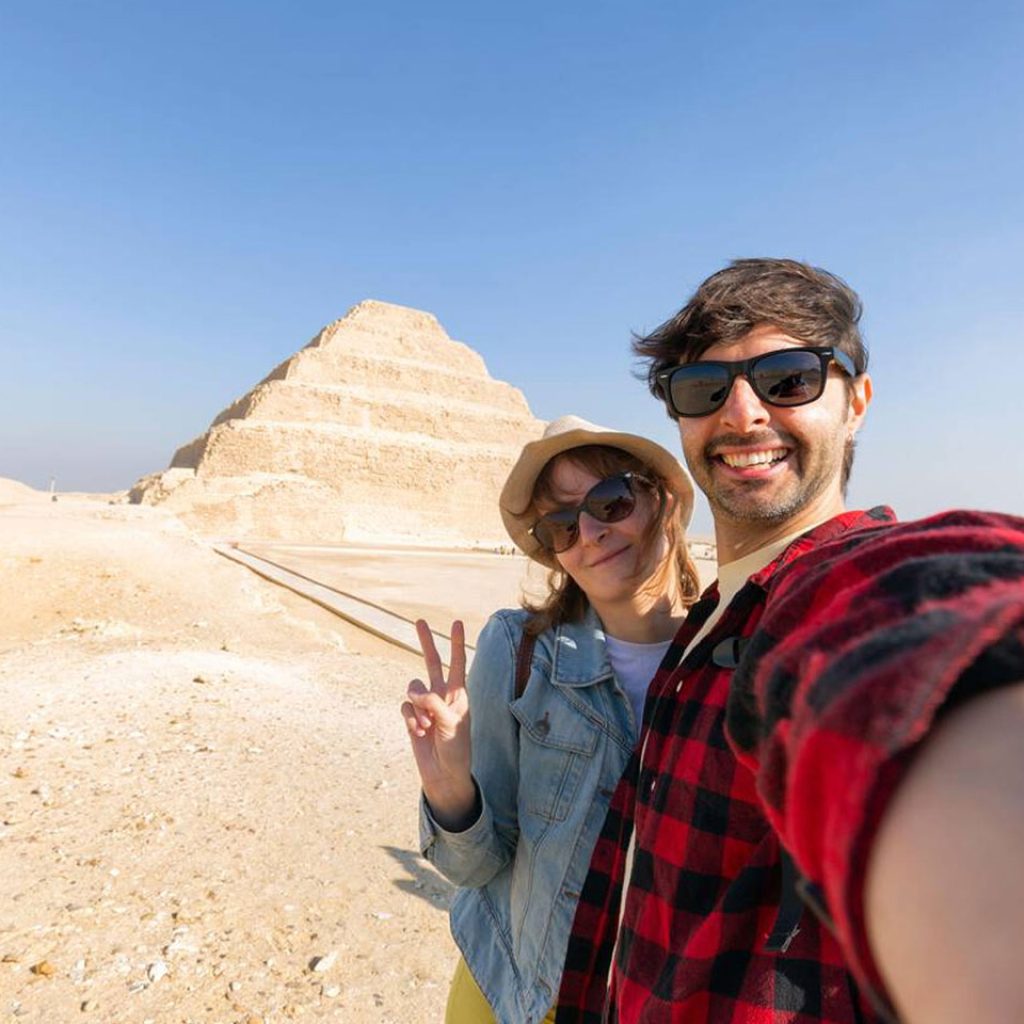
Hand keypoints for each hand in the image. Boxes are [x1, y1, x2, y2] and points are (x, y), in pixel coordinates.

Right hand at [401, 619, 477, 828]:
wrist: (444, 773)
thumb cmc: (456, 748)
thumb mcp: (451, 723)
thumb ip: (434, 703)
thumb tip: (414, 692)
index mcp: (458, 694)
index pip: (457, 662)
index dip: (457, 642)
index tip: (456, 622)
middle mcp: (442, 695)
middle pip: (431, 662)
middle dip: (425, 642)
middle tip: (419, 621)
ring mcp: (426, 705)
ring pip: (413, 688)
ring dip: (417, 706)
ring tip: (427, 725)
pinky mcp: (412, 717)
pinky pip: (405, 707)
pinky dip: (411, 719)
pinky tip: (419, 732)